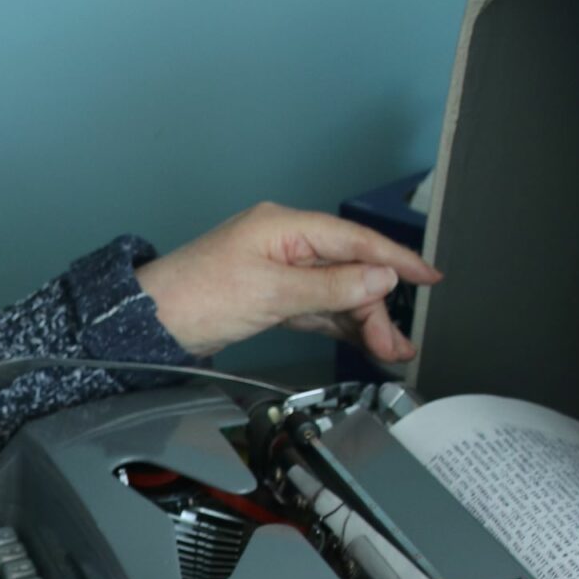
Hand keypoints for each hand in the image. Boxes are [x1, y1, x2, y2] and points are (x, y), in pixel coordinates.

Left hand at [134, 201, 440, 361]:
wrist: (150, 324)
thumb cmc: (196, 297)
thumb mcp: (272, 293)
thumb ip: (331, 287)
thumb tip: (381, 278)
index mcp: (285, 226)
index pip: (355, 240)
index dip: (396, 259)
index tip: (429, 277)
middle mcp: (285, 243)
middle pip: (349, 271)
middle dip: (376, 307)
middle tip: (396, 344)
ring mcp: (278, 269)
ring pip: (336, 292)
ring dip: (362, 321)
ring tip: (388, 351)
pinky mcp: (271, 295)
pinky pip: (317, 306)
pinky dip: (338, 323)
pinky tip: (359, 340)